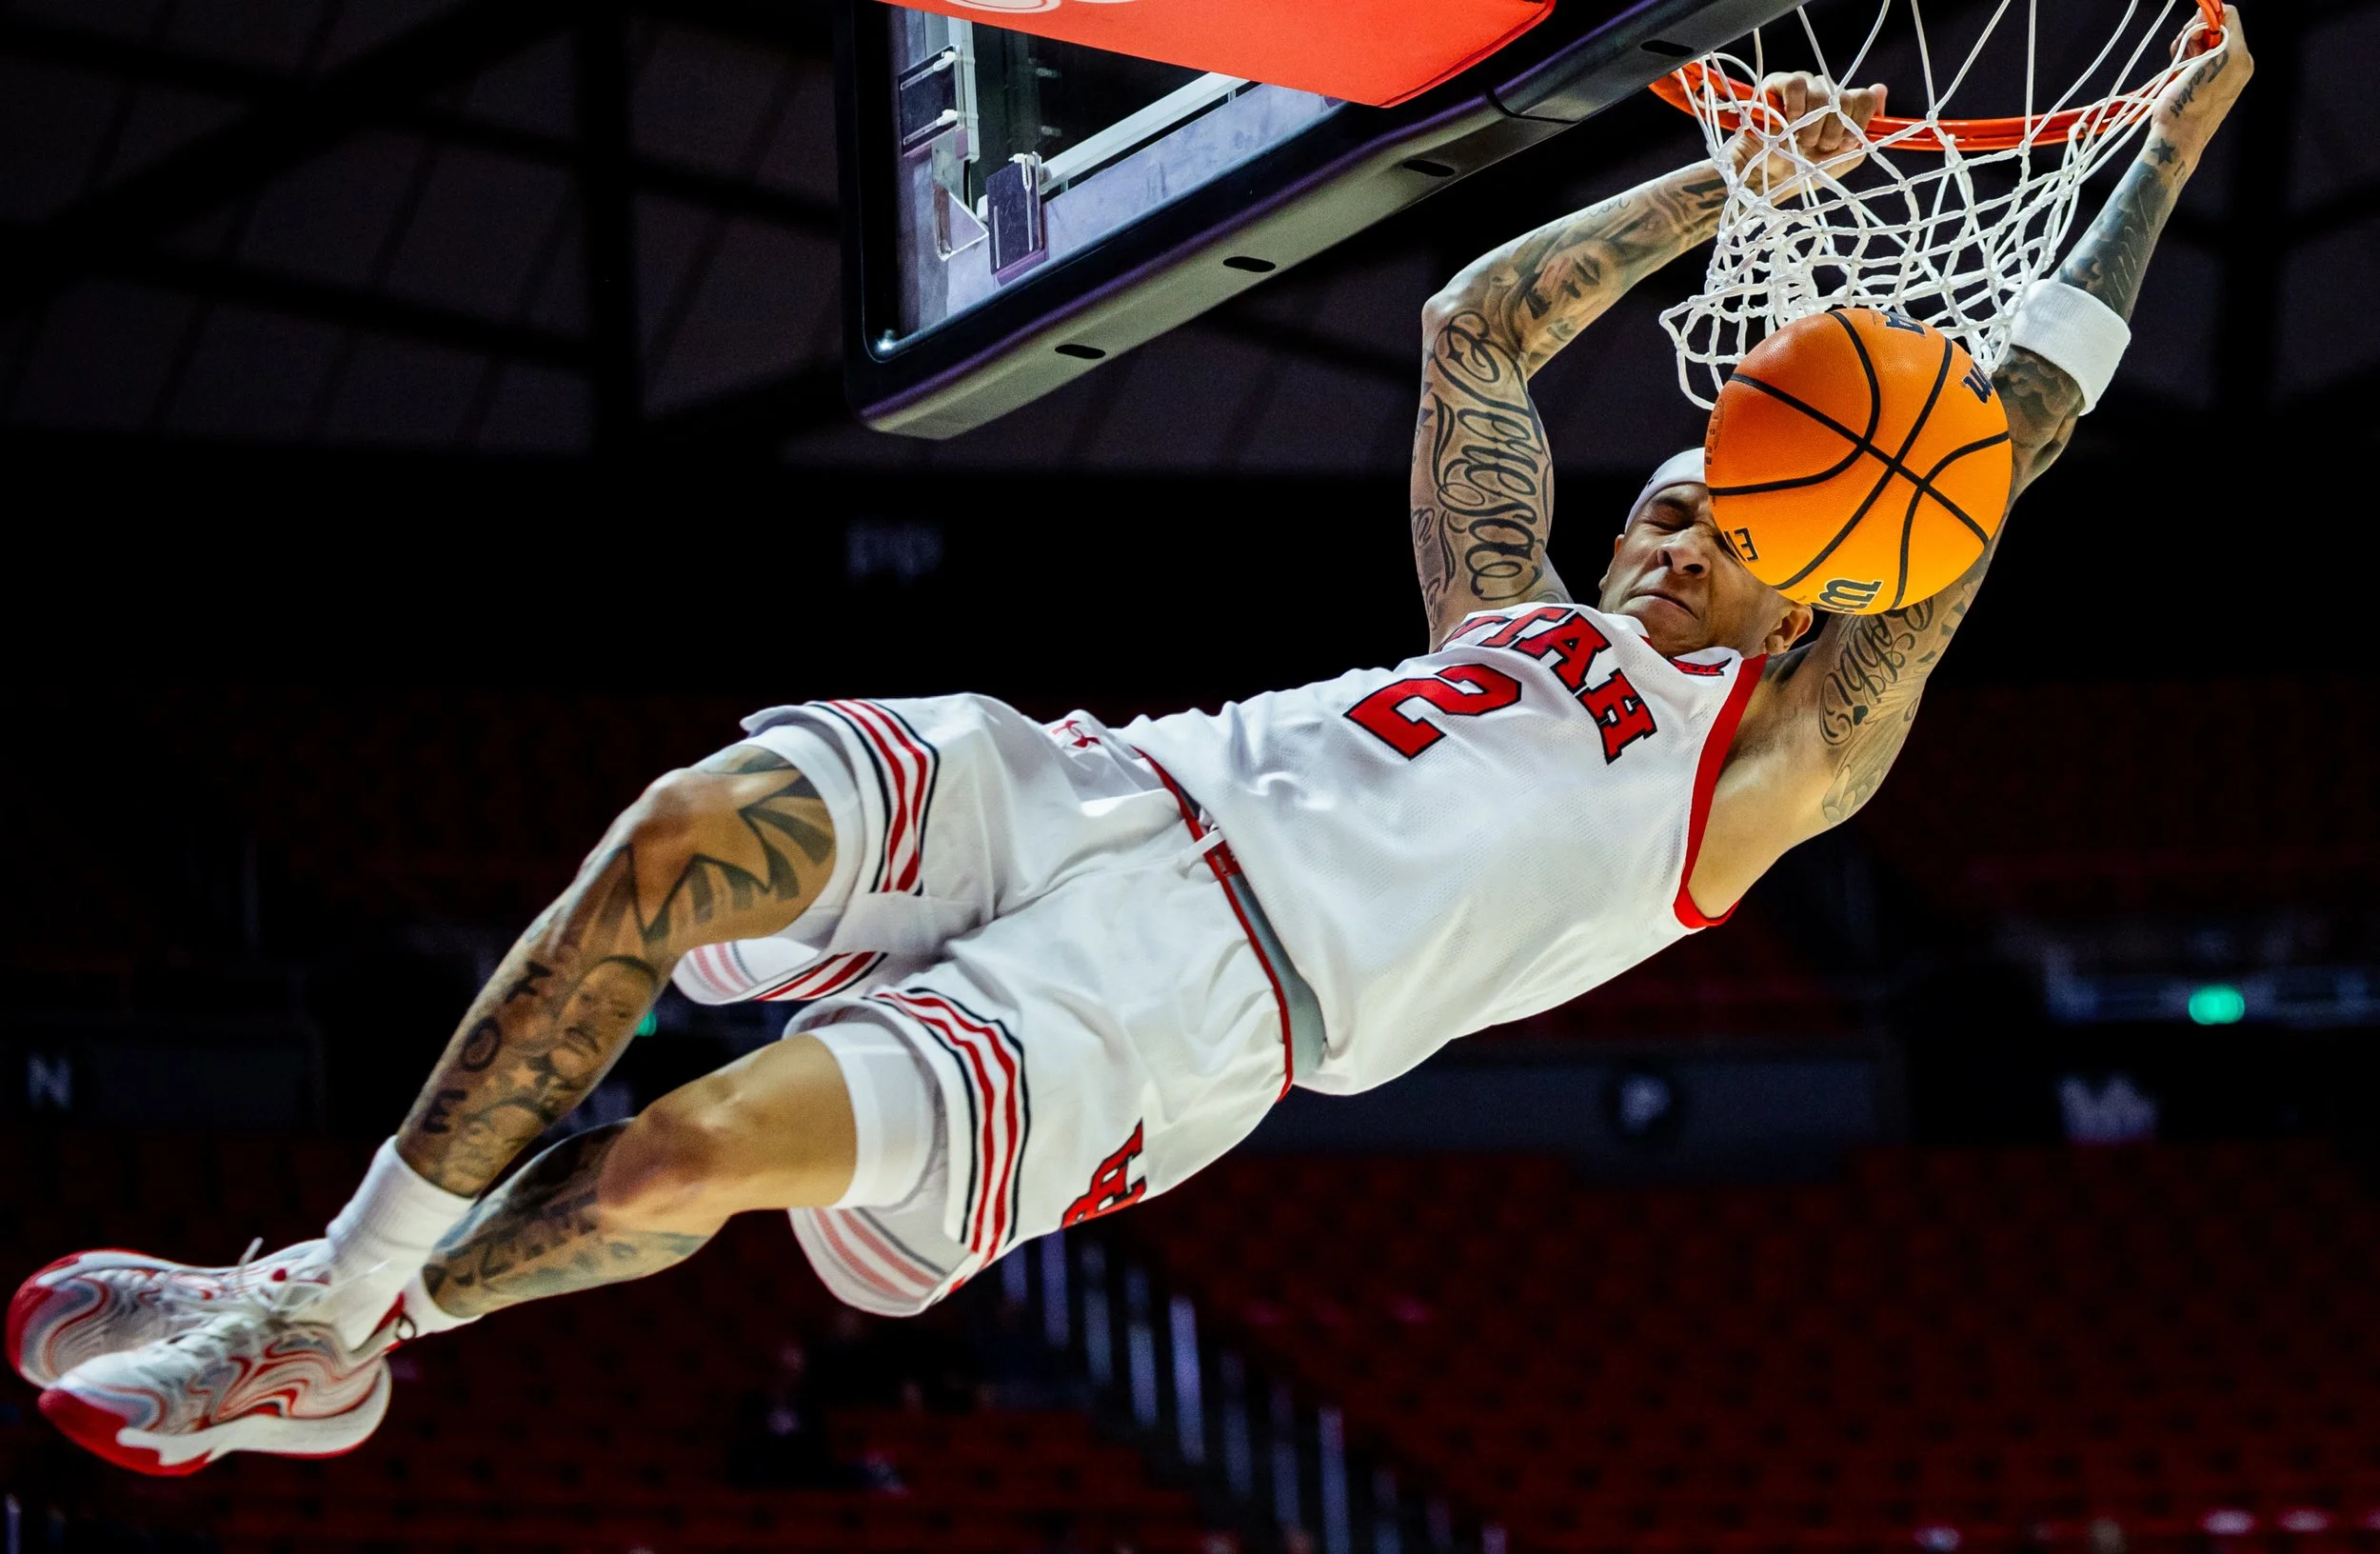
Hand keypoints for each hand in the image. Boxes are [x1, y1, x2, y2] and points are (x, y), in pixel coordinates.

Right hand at [1724, 73, 1887, 198]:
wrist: (1768, 182)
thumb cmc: (1804, 173)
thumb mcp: (1844, 158)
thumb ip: (1866, 130)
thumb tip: (1880, 89)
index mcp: (1842, 107)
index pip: (1863, 98)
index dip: (1857, 123)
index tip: (1843, 145)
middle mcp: (1825, 94)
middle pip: (1844, 97)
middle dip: (1832, 130)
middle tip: (1816, 147)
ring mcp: (1801, 88)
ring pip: (1822, 91)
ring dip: (1812, 123)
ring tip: (1799, 140)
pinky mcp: (1776, 85)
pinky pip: (1796, 83)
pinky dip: (1795, 106)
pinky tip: (1787, 123)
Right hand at [2152, 4, 2250, 145]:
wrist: (2178, 140)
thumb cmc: (2184, 105)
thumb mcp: (2199, 60)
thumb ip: (2208, 32)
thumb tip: (2206, 13)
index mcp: (2241, 55)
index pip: (2228, 15)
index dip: (2204, 19)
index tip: (2188, 35)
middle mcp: (2241, 63)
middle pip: (2218, 29)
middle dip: (2194, 35)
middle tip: (2180, 52)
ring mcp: (2230, 75)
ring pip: (2209, 44)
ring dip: (2190, 48)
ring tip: (2178, 65)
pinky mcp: (2218, 85)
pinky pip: (2207, 60)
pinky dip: (2191, 60)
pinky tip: (2181, 74)